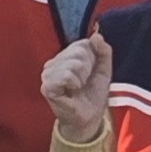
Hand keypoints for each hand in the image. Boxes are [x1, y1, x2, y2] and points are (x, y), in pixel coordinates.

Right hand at [40, 29, 111, 143]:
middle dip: (88, 69)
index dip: (93, 59)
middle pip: (79, 52)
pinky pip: (66, 75)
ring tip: (78, 88)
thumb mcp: (104, 70)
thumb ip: (104, 51)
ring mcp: (47, 74)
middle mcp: (53, 63)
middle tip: (83, 83)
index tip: (90, 73)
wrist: (88, 117)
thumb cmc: (93, 94)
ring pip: (73, 64)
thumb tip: (96, 34)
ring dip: (82, 78)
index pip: (83, 44)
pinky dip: (74, 84)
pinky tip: (71, 92)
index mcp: (65, 57)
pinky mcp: (47, 86)